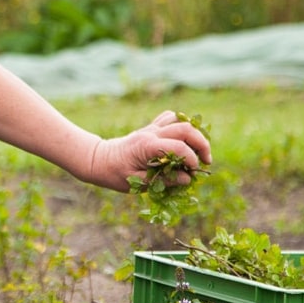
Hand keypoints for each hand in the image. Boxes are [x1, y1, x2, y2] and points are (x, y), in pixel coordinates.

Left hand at [90, 110, 212, 192]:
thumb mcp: (137, 182)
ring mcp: (150, 128)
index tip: (194, 173)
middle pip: (185, 129)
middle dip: (201, 144)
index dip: (191, 159)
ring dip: (192, 133)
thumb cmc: (114, 174)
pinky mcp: (149, 128)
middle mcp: (150, 133)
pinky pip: (168, 119)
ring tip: (196, 151)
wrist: (97, 160)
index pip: (178, 147)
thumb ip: (164, 180)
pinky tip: (181, 141)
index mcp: (147, 146)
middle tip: (206, 161)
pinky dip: (179, 125)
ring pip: (179, 120)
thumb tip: (187, 179)